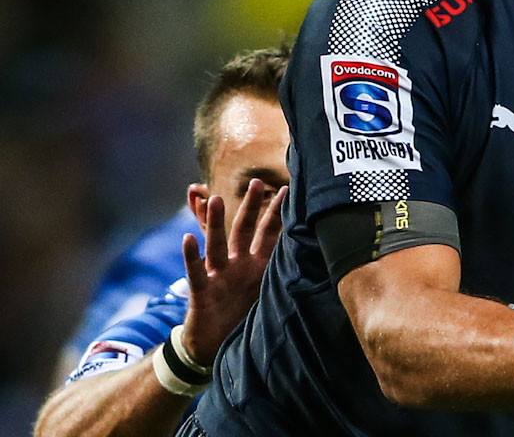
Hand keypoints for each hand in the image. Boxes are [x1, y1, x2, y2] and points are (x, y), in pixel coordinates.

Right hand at [181, 178, 285, 364]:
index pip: (269, 234)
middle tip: (256, 181)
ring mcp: (218, 276)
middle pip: (243, 230)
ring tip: (215, 199)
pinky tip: (187, 238)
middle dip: (250, 206)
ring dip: (215, 223)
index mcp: (257, 266)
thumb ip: (279, 275)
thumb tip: (310, 261)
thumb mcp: (266, 294)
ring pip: (217, 244)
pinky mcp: (202, 292)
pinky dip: (192, 256)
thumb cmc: (244, 318)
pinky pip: (196, 271)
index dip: (278, 213)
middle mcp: (237, 265)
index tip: (289, 190)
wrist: (215, 347)